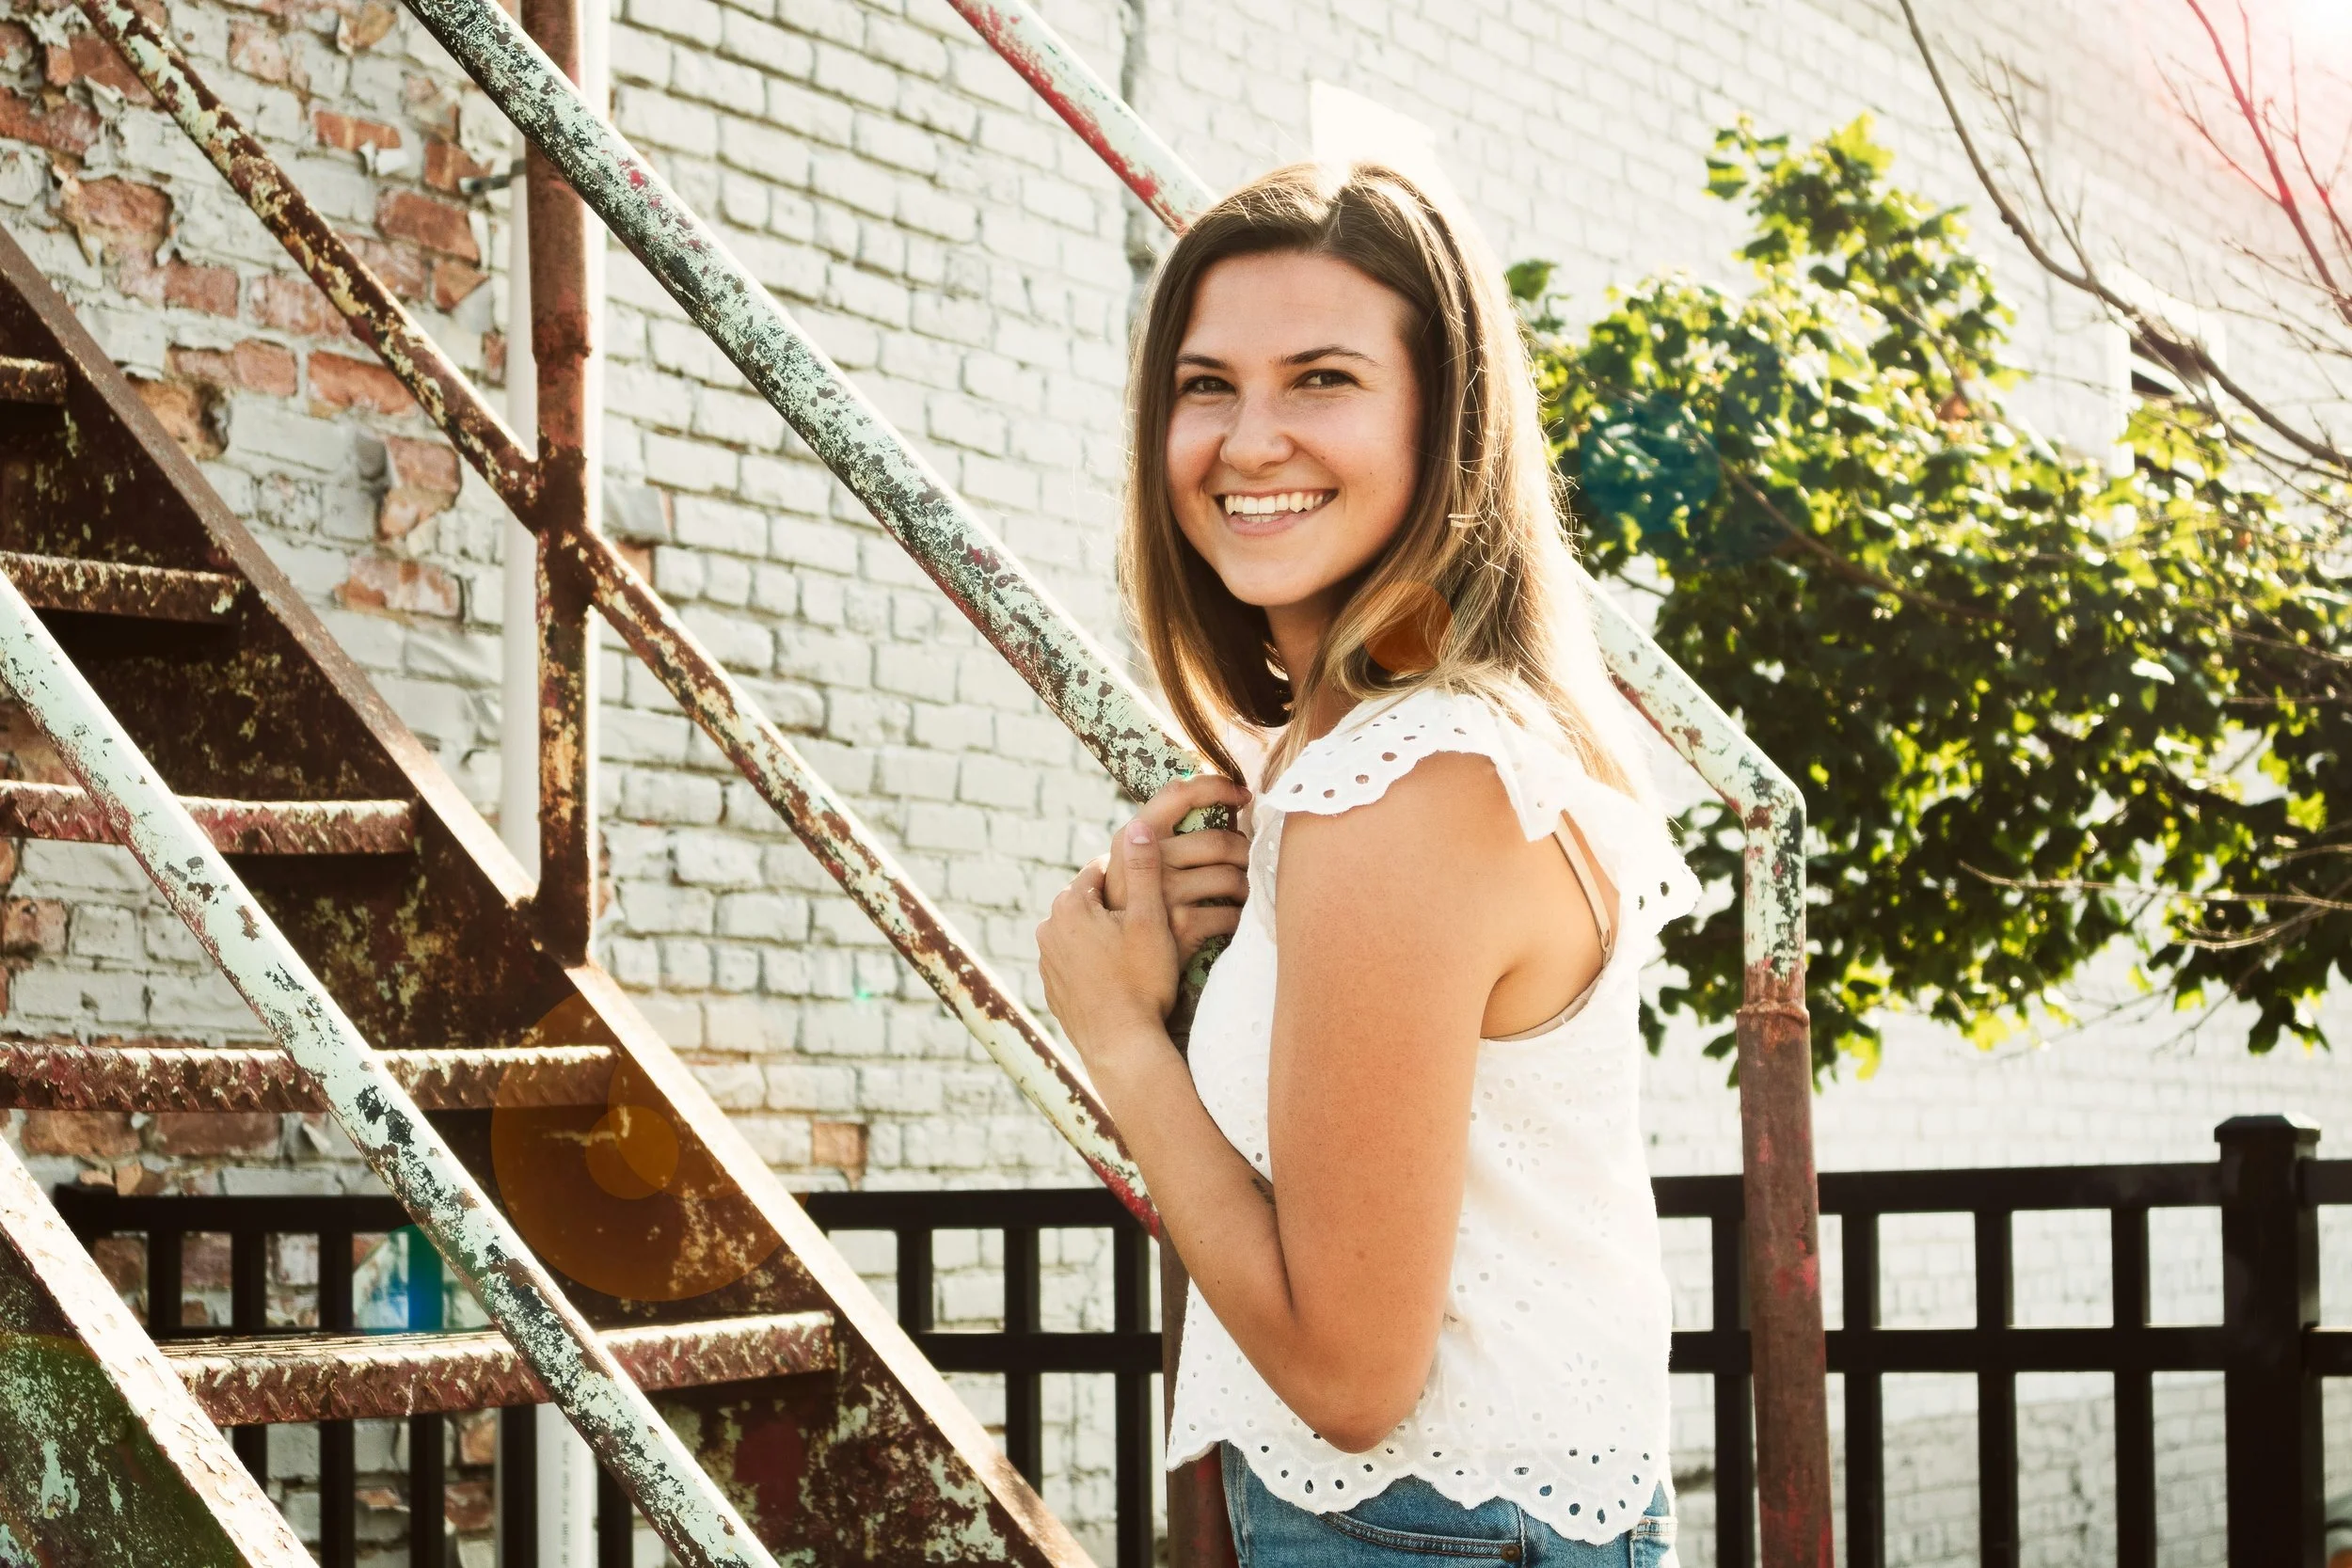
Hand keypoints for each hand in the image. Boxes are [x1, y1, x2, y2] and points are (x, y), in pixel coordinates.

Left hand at [1038, 823, 1185, 1070]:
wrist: (1121, 1047)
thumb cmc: (1141, 981)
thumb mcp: (1150, 920)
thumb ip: (1142, 870)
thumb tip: (1136, 824)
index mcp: (1070, 904)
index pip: (1101, 869)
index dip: (1131, 875)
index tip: (1152, 887)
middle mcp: (1049, 928)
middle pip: (1089, 902)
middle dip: (1114, 906)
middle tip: (1148, 920)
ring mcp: (1046, 962)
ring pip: (1080, 933)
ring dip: (1102, 935)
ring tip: (1136, 951)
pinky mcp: (1051, 989)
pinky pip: (1074, 963)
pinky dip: (1092, 964)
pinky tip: (1119, 978)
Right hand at [1105, 773, 1250, 963]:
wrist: (1116, 968)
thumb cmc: (1136, 908)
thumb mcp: (1136, 867)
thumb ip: (1163, 837)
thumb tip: (1224, 802)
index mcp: (1136, 835)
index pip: (1178, 793)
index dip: (1217, 786)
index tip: (1244, 794)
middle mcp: (1147, 860)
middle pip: (1219, 841)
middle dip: (1243, 851)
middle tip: (1248, 859)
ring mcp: (1164, 893)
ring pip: (1231, 877)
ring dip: (1245, 886)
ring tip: (1242, 892)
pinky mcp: (1180, 925)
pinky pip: (1229, 914)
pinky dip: (1238, 918)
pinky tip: (1233, 920)